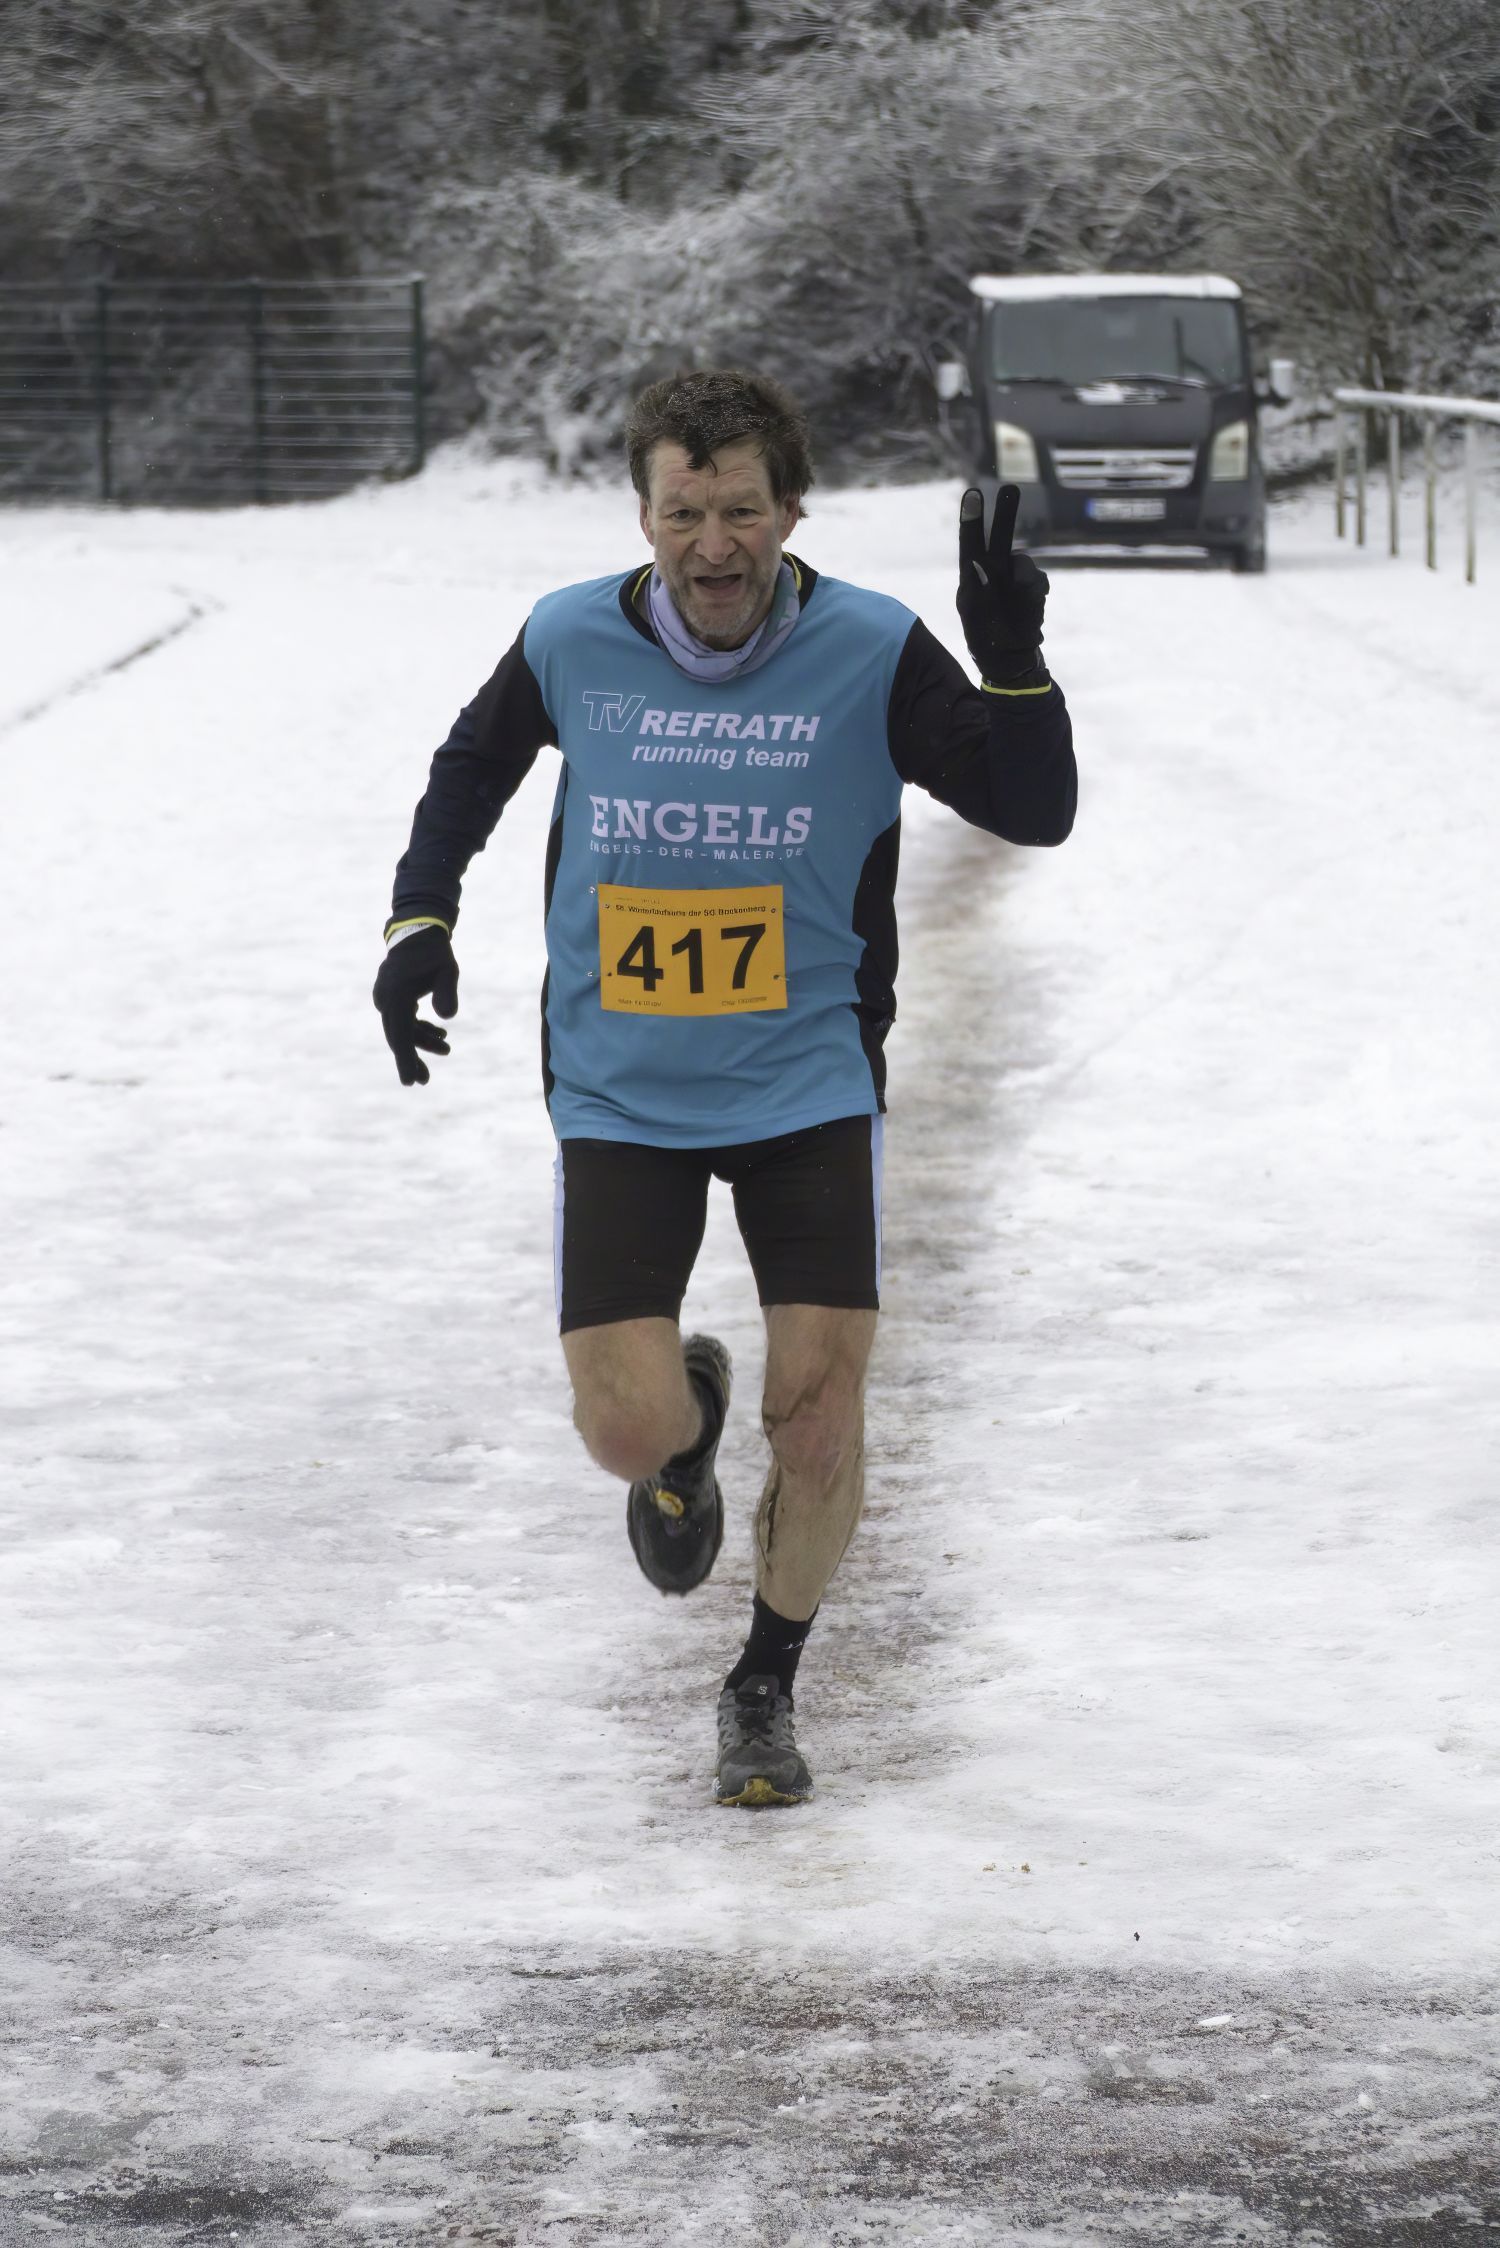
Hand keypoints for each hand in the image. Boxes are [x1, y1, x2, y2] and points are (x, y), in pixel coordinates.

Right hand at [373, 924, 457, 1085]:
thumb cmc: (435, 952)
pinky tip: (440, 1033)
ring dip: (421, 1041)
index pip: (400, 1035)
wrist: (418, 932)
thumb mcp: (447, 970)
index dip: (406, 1061)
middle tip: (423, 1082)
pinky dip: (419, 1029)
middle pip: (397, 1037)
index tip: (410, 1082)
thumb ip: (447, 993)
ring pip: (401, 1029)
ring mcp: (386, 998)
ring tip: (447, 1048)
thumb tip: (448, 1017)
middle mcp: (385, 999)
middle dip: (411, 1058)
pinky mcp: (392, 997)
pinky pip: (403, 1020)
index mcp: (396, 995)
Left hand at [956, 484, 1048, 681]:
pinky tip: (1027, 614)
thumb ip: (977, 586)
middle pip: (1000, 538)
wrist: (1010, 661)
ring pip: (1023, 564)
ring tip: (1014, 607)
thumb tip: (980, 562)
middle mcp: (993, 571)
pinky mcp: (1034, 589)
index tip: (973, 493)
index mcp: (971, 576)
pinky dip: (1033, 595)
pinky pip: (1038, 582)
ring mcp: (1015, 579)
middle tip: (1011, 488)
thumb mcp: (974, 613)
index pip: (971, 543)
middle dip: (1005, 514)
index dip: (973, 519)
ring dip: (1021, 581)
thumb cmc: (984, 637)